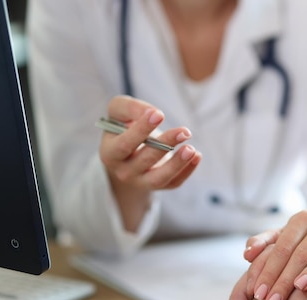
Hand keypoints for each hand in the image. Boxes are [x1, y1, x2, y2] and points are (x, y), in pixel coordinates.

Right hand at [100, 95, 201, 230]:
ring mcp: (141, 182)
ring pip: (159, 178)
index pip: (124, 144)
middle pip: (145, 160)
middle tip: (185, 131)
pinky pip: (174, 182)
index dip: (141, 130)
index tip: (159, 114)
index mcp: (109, 153)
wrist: (128, 150)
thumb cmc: (124, 126)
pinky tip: (197, 155)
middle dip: (165, 145)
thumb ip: (130, 107)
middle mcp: (123, 171)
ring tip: (191, 149)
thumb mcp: (119, 111)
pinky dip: (187, 171)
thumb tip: (153, 113)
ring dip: (177, 164)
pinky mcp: (159, 186)